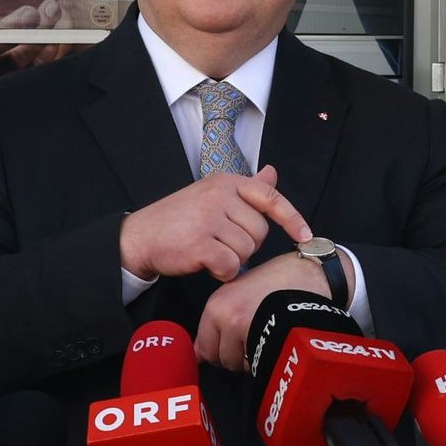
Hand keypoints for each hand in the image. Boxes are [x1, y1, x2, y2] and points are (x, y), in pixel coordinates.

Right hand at [120, 167, 313, 285]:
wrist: (140, 237)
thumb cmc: (179, 219)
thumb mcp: (213, 195)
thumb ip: (247, 188)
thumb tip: (273, 173)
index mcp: (226, 182)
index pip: (270, 198)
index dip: (292, 218)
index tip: (306, 235)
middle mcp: (219, 196)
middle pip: (260, 232)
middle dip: (247, 245)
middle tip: (222, 243)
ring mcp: (209, 218)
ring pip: (247, 251)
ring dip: (233, 260)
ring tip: (210, 251)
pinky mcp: (200, 243)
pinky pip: (231, 265)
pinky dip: (223, 272)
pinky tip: (207, 264)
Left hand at [197, 253, 332, 370]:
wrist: (313, 276)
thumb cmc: (281, 281)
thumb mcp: (242, 291)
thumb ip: (220, 320)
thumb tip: (199, 353)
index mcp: (217, 304)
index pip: (204, 347)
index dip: (220, 349)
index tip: (234, 343)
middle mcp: (225, 316)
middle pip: (220, 359)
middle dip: (236, 355)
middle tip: (255, 335)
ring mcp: (243, 329)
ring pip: (238, 364)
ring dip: (251, 357)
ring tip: (268, 334)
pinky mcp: (264, 339)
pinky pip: (257, 364)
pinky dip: (266, 359)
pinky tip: (276, 340)